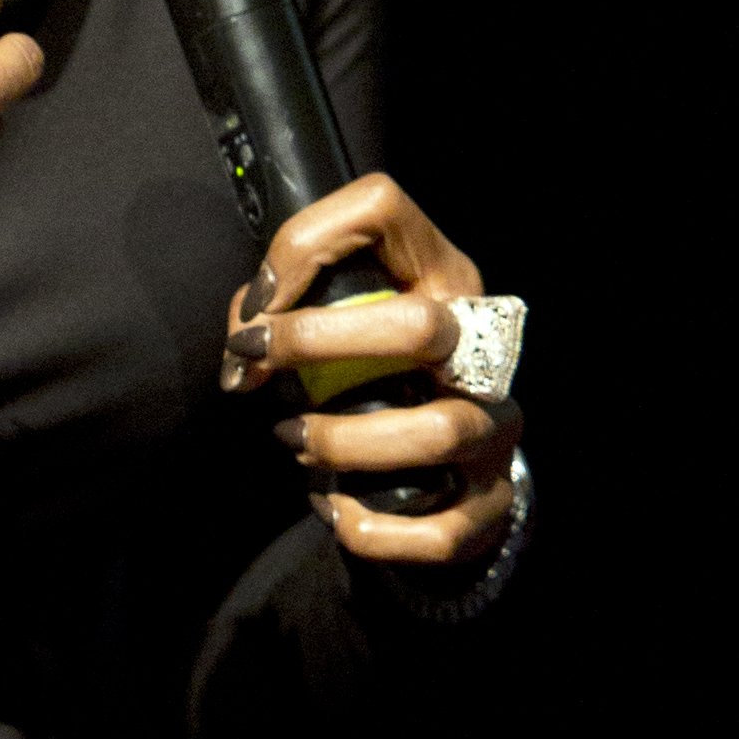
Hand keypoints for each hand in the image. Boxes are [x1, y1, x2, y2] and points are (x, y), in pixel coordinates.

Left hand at [219, 171, 522, 568]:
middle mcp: (480, 348)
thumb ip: (283, 318)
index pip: (381, 209)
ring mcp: (494, 427)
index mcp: (442, 280)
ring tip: (294, 444)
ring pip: (434, 431)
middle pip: (419, 327)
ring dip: (342, 444)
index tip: (258, 307)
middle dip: (318, 344)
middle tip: (255, 367)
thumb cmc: (376, 390)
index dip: (303, 246)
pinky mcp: (489, 502)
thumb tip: (243, 352)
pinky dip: (371, 528)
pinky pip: (438, 529)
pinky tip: (335, 510)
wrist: (451, 485)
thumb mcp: (340, 332)